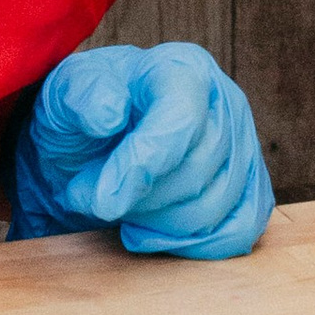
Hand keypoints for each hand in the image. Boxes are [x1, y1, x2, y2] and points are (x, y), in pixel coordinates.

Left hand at [11, 45, 272, 260]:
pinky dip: (191, 243)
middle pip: (196, 172)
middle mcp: (225, 104)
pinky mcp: (249, 189)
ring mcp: (243, 147)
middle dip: (136, 199)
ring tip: (120, 204)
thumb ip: (82, 98)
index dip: (142, 167)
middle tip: (91, 193)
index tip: (102, 199)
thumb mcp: (66, 94)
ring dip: (154, 223)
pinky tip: (152, 230)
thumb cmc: (84, 114)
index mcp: (183, 70)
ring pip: (213, 209)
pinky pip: (238, 230)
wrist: (95, 144)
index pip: (181, 122)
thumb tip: (109, 115)